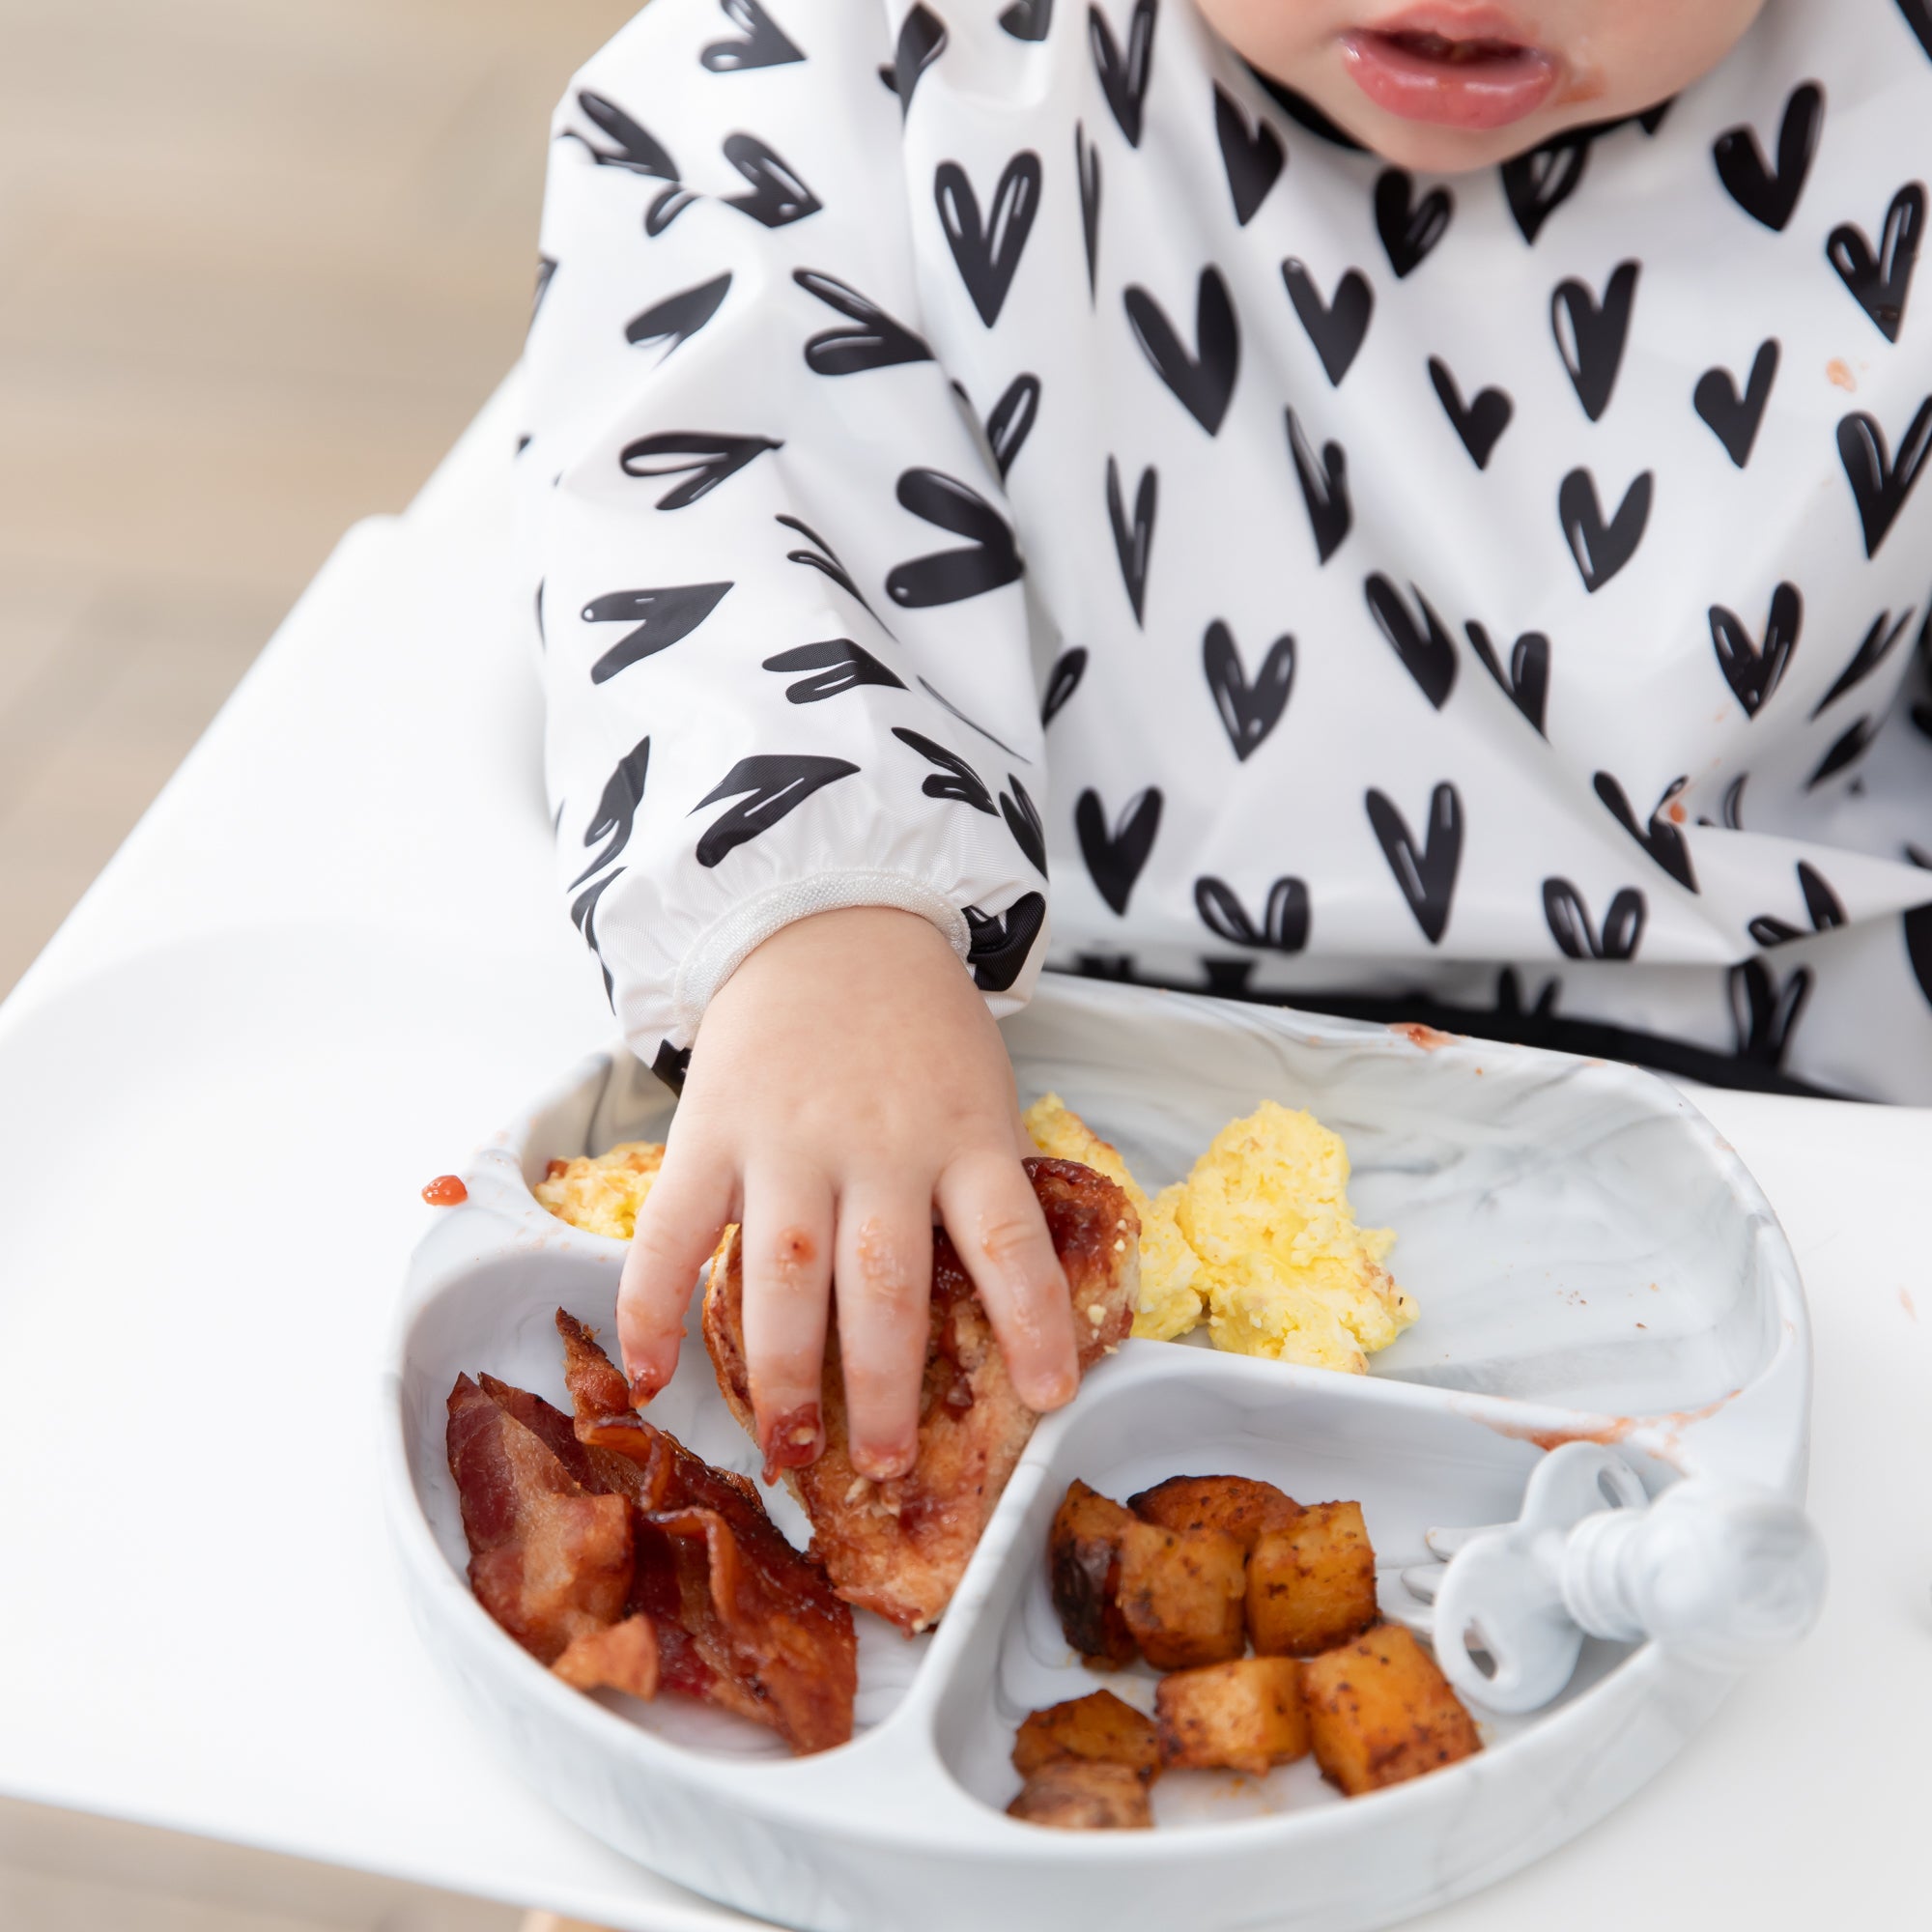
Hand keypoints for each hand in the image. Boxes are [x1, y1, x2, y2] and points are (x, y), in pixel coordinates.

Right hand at [616, 906, 1077, 1480]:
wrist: (828, 916)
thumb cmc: (916, 1022)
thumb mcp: (977, 1088)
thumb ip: (979, 1181)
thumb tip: (1004, 1306)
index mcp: (964, 1133)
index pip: (1010, 1239)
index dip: (1033, 1322)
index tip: (1048, 1397)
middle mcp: (878, 1145)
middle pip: (883, 1282)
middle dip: (882, 1387)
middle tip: (880, 1466)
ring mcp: (789, 1138)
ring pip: (783, 1273)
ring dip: (782, 1372)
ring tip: (789, 1449)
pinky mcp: (712, 1128)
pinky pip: (677, 1227)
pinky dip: (653, 1305)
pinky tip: (650, 1375)